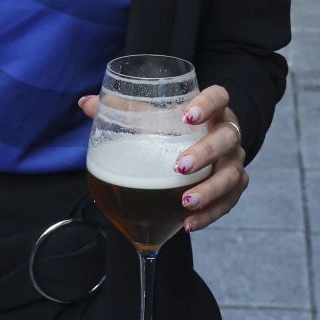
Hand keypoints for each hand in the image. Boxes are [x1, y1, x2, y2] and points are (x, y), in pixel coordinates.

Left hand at [82, 86, 248, 232]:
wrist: (198, 152)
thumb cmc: (173, 130)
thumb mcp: (152, 118)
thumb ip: (123, 111)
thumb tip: (85, 102)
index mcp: (212, 109)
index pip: (220, 96)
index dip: (208, 104)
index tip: (186, 116)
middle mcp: (228, 134)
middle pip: (227, 138)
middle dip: (206, 153)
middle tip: (179, 167)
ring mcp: (234, 162)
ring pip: (232, 175)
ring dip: (210, 190)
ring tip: (185, 202)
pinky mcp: (233, 188)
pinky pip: (228, 202)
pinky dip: (210, 214)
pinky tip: (188, 223)